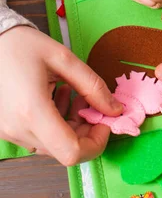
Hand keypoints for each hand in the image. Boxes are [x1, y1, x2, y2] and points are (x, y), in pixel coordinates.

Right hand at [0, 26, 122, 164]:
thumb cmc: (21, 45)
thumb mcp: (64, 59)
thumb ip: (93, 86)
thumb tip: (115, 109)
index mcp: (32, 111)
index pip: (72, 153)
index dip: (96, 142)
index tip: (105, 120)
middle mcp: (18, 128)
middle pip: (64, 149)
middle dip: (86, 129)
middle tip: (91, 101)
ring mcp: (9, 131)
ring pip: (54, 144)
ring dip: (71, 124)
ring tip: (73, 92)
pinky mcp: (6, 129)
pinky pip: (39, 136)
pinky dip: (55, 122)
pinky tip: (57, 96)